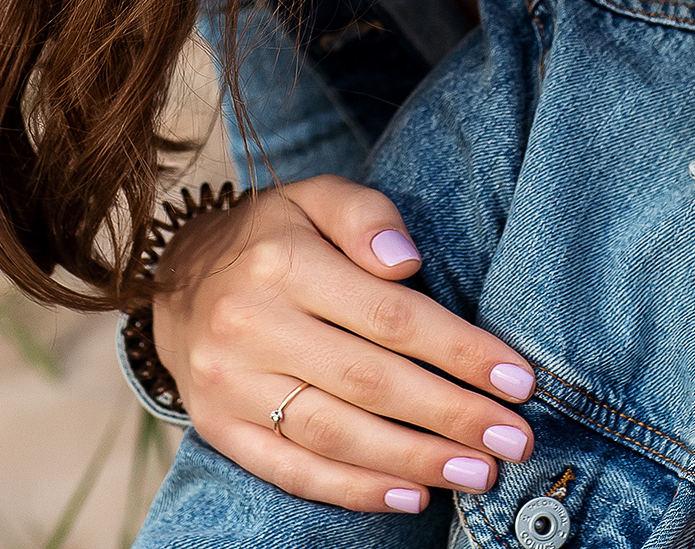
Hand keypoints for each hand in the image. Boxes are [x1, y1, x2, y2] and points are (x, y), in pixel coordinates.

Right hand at [152, 175, 536, 512]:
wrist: (176, 280)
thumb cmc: (271, 237)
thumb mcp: (314, 197)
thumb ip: (366, 216)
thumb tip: (405, 261)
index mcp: (280, 263)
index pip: (388, 316)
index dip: (459, 352)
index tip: (518, 380)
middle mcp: (249, 326)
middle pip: (369, 382)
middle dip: (451, 415)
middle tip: (514, 439)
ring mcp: (230, 384)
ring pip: (334, 434)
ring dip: (414, 461)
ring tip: (478, 472)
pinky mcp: (218, 428)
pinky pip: (291, 470)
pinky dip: (354, 491)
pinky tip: (412, 497)